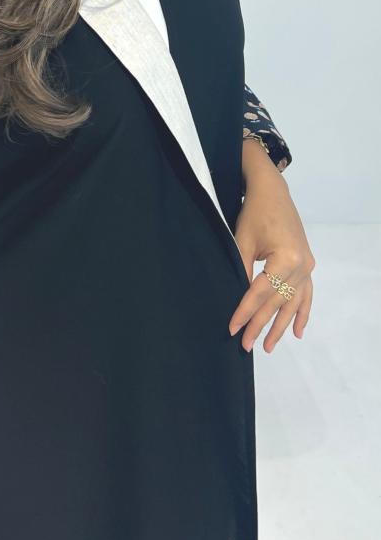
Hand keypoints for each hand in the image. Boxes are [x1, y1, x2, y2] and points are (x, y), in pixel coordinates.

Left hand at [229, 168, 315, 352]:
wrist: (272, 192)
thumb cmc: (254, 213)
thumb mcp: (242, 241)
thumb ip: (241, 271)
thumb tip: (236, 300)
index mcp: (286, 258)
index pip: (261, 292)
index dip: (245, 311)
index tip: (233, 329)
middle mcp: (302, 265)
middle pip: (277, 301)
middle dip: (260, 324)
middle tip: (246, 345)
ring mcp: (307, 266)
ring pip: (293, 303)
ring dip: (281, 326)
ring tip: (268, 347)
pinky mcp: (307, 264)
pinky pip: (306, 294)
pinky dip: (302, 313)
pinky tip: (297, 332)